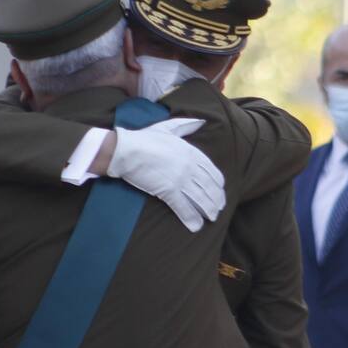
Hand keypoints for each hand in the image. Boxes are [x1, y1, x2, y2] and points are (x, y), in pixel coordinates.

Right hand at [107, 118, 224, 231]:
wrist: (127, 150)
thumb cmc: (144, 138)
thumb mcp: (168, 128)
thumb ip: (186, 125)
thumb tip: (201, 121)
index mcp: (191, 152)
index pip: (212, 171)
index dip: (218, 183)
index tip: (220, 190)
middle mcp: (190, 166)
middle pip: (209, 187)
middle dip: (216, 199)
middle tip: (218, 208)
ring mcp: (180, 179)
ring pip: (201, 198)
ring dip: (208, 210)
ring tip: (212, 218)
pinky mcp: (169, 191)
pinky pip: (184, 207)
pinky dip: (192, 218)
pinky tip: (196, 225)